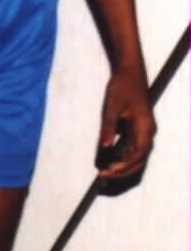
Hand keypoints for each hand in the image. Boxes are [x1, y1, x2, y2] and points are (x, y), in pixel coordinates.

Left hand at [96, 65, 154, 179]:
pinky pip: (132, 150)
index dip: (124, 166)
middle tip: (102, 178)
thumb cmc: (122, 87)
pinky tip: (109, 164)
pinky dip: (122, 159)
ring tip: (104, 175)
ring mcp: (143, 133)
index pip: (138, 155)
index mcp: (145, 128)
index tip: (107, 171)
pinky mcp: (136, 131)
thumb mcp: (112, 105)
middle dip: (122, 172)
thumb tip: (105, 146)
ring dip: (123, 168)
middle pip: (139, 161)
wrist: (129, 72)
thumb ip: (109, 126)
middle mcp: (147, 133)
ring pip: (137, 158)